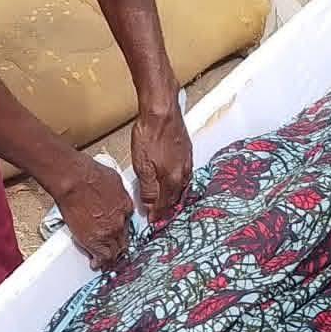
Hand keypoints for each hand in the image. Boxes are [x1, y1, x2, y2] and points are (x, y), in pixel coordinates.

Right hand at [49, 157, 133, 269]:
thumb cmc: (90, 175)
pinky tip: (96, 264)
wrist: (75, 180)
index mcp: (126, 207)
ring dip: (111, 257)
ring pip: (114, 252)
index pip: (127, 224)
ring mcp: (108, 233)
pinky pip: (101, 257)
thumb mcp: (114, 180)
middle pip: (123, 240)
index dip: (122, 230)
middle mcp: (120, 222)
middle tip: (115, 252)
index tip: (118, 233)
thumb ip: (117, 193)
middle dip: (119, 246)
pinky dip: (99, 262)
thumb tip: (113, 196)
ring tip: (106, 262)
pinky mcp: (93, 240)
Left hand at [130, 99, 191, 220]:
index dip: (157, 214)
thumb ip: (148, 189)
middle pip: (175, 197)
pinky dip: (178, 182)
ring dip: (174, 196)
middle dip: (167, 208)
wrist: (162, 110)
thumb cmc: (150, 135)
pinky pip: (184, 174)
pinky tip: (173, 180)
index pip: (164, 204)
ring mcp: (187, 161)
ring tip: (166, 202)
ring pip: (181, 186)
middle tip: (160, 215)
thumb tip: (150, 206)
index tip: (152, 221)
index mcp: (172, 180)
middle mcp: (183, 173)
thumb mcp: (143, 166)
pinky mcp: (187, 151)